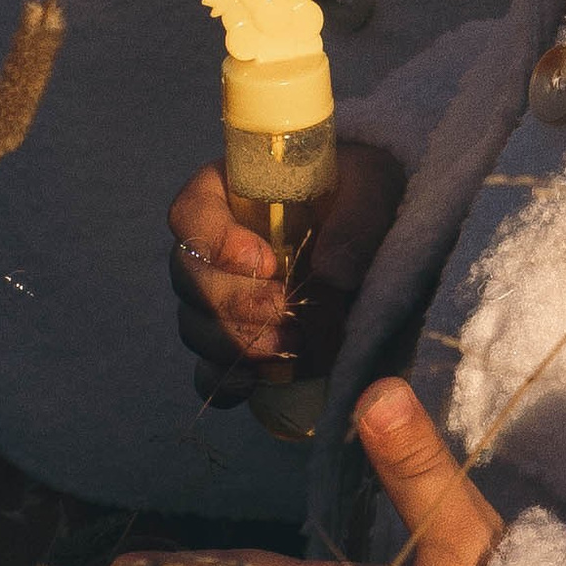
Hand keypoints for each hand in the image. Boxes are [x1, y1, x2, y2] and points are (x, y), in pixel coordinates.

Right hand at [169, 143, 405, 404]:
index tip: (266, 262)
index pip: (191, 212)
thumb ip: (357, 216)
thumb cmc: (363, 194)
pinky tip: (261, 380)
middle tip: (285, 310)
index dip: (215, 241)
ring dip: (238, 343)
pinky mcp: (235, 343)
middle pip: (189, 278)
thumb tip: (331, 271)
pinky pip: (208, 373)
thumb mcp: (373, 183)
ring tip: (293, 344)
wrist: (377, 237)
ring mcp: (218, 299)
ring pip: (195, 327)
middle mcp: (212, 247)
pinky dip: (228, 382)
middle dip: (235, 302)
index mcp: (229, 191)